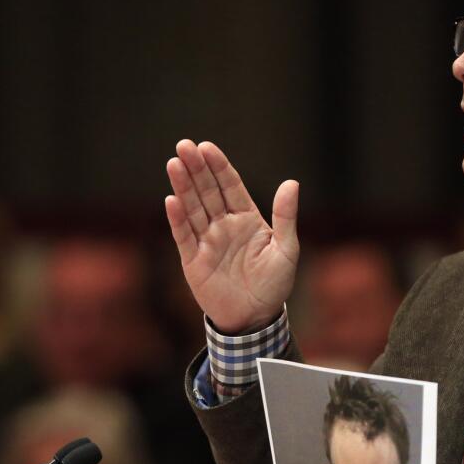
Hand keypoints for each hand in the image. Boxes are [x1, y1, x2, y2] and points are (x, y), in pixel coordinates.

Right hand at [164, 139, 298, 333]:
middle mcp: (223, 225)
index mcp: (246, 218)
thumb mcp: (286, 250)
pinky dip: (178, 219)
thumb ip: (286, 217)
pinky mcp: (193, 260)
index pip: (230, 186)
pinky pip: (184, 236)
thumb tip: (292, 182)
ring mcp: (207, 241)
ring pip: (193, 208)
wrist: (255, 318)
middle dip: (196, 168)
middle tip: (184, 145)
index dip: (219, 166)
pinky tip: (171, 200)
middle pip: (207, 191)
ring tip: (174, 163)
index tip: (207, 147)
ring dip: (183, 187)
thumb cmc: (274, 285)